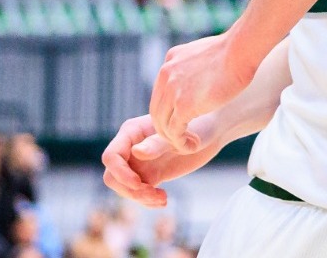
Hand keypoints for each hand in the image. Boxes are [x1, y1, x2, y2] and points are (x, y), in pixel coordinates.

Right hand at [100, 114, 224, 206]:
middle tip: (154, 194)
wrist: (214, 132)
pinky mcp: (151, 175)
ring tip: (163, 199)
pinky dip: (147, 201)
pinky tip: (164, 201)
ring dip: (140, 198)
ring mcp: (140, 163)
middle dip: (129, 190)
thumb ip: (157, 144)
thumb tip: (136, 152)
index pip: (111, 156)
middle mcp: (131, 148)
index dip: (120, 173)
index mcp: (132, 132)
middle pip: (113, 176)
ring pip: (125, 188)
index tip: (139, 184)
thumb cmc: (199, 125)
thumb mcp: (179, 135)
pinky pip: (139, 193)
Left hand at [150, 31, 252, 152]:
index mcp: (171, 61)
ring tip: (189, 143)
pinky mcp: (183, 105)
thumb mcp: (205, 52)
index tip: (184, 119)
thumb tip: (203, 69)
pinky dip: (181, 142)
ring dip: (173, 137)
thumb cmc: (235, 51)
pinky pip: (174, 132)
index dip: (170, 109)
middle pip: (157, 110)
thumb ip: (195, 64)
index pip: (161, 93)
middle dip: (168, 127)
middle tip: (184, 136)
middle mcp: (166, 75)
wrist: (241, 50)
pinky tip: (193, 145)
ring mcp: (172, 90)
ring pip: (162, 123)